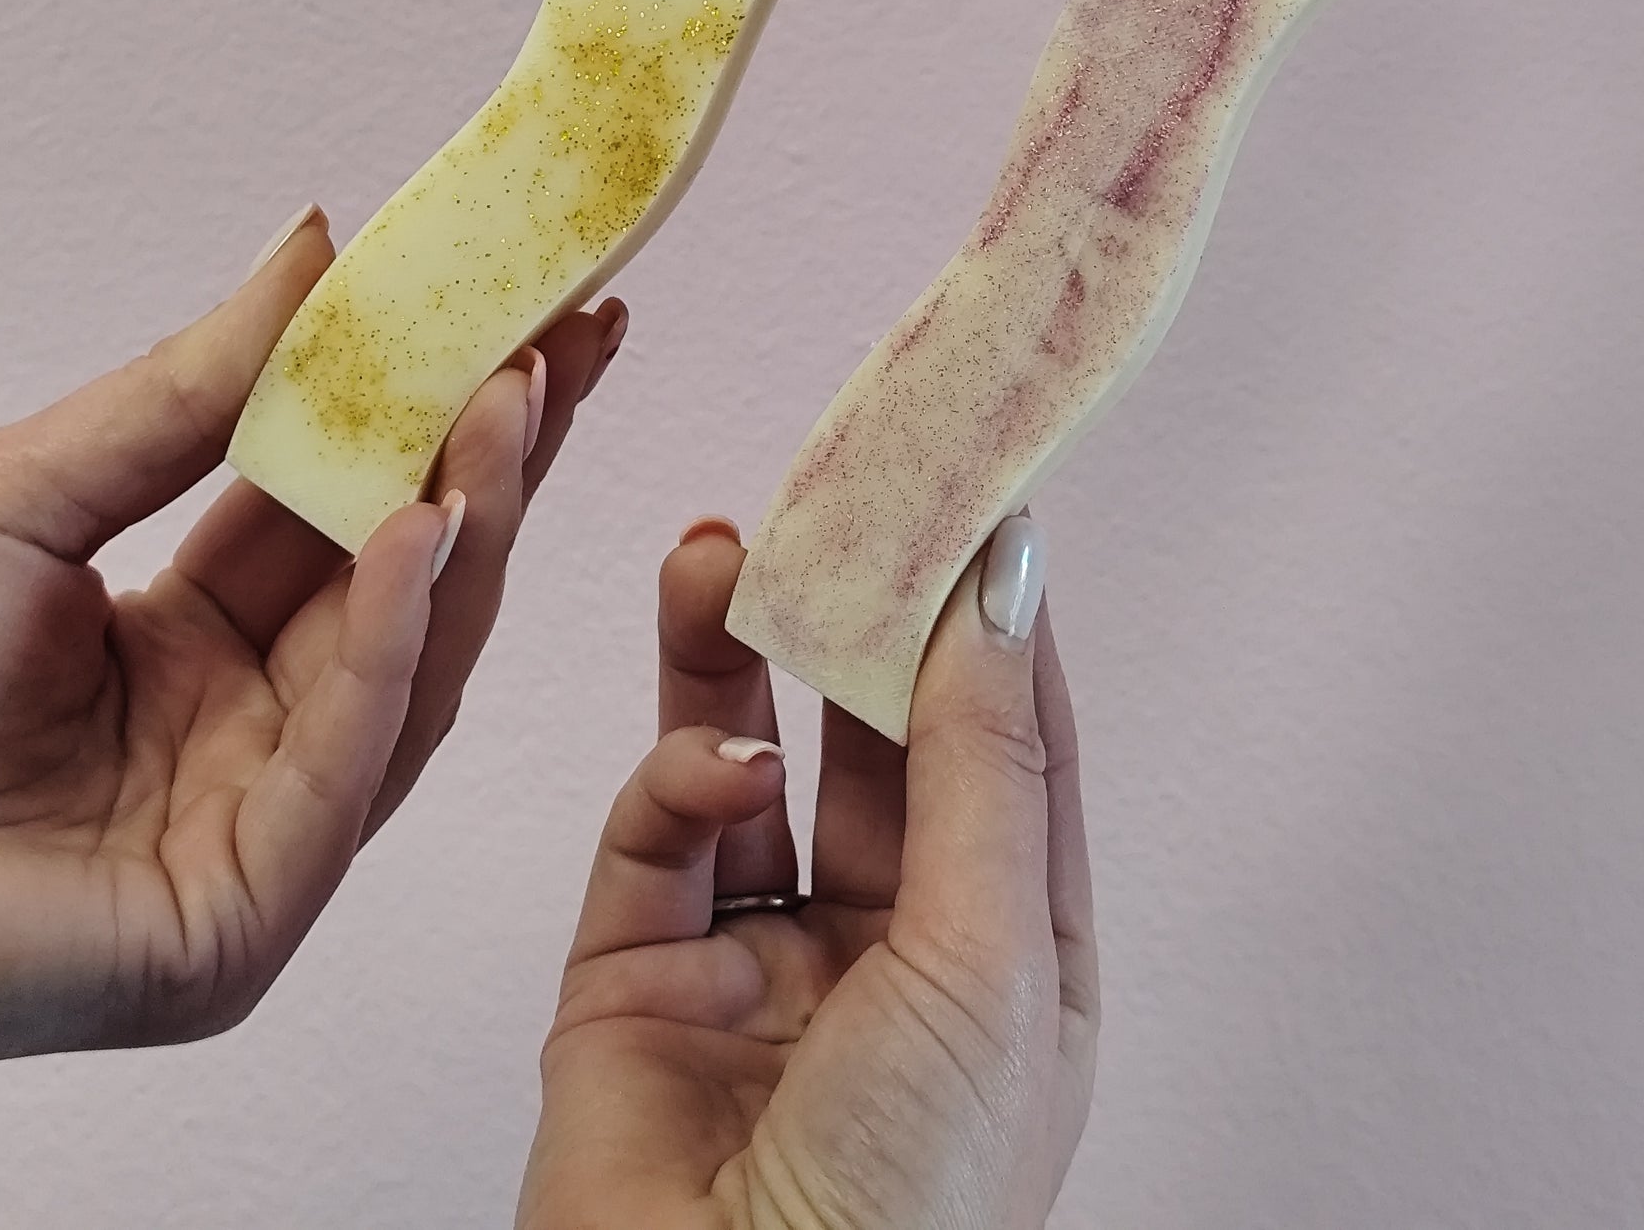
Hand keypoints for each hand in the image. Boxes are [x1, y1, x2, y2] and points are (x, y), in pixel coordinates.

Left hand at [0, 208, 624, 1067]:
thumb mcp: (29, 493)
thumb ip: (190, 389)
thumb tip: (316, 242)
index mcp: (192, 644)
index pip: (351, 510)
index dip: (441, 413)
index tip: (527, 311)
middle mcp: (245, 737)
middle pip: (410, 584)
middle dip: (498, 457)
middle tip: (572, 337)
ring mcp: (254, 832)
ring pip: (409, 667)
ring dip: (468, 524)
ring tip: (511, 400)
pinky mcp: (241, 915)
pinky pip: (344, 764)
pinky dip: (390, 639)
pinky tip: (417, 528)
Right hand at [519, 513, 1093, 1229]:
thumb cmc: (911, 1214)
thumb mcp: (988, 957)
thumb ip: (981, 754)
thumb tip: (1006, 576)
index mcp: (1007, 958)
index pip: (1010, 741)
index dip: (989, 615)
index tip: (970, 485)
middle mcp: (890, 952)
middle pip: (874, 736)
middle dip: (849, 616)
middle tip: (826, 494)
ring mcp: (758, 965)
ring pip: (748, 760)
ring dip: (735, 655)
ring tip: (720, 552)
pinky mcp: (633, 981)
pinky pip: (653, 839)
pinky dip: (675, 780)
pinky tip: (706, 768)